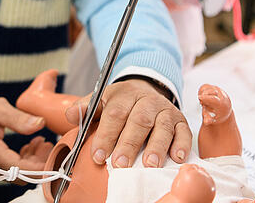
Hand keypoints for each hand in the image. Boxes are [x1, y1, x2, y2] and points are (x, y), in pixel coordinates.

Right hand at [0, 97, 52, 174]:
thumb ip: (19, 118)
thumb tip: (40, 124)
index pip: (18, 168)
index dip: (39, 167)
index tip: (53, 157)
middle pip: (20, 175)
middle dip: (38, 163)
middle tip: (49, 146)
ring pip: (17, 174)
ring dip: (32, 161)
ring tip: (41, 142)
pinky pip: (11, 170)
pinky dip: (24, 160)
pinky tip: (30, 146)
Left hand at [65, 78, 190, 168]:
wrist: (145, 89)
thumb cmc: (120, 103)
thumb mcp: (101, 100)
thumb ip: (85, 108)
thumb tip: (70, 115)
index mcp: (123, 94)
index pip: (114, 114)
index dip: (105, 135)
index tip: (97, 155)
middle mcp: (146, 100)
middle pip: (138, 121)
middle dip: (128, 144)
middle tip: (119, 164)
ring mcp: (165, 109)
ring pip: (161, 127)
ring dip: (156, 147)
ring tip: (149, 165)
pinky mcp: (180, 120)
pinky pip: (184, 131)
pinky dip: (182, 144)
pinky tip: (177, 157)